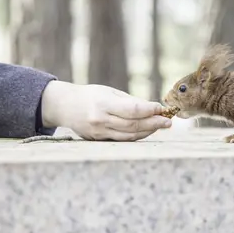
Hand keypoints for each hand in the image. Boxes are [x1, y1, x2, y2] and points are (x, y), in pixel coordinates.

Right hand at [40, 81, 171, 140]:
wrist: (64, 106)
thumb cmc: (90, 95)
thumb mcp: (109, 92)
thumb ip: (130, 102)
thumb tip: (153, 109)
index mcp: (103, 104)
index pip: (132, 110)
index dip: (149, 110)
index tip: (161, 108)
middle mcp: (100, 120)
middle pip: (133, 125)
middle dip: (153, 123)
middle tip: (168, 121)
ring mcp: (99, 132)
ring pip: (130, 135)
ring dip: (148, 131)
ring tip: (161, 126)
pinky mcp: (99, 140)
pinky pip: (123, 139)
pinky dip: (137, 135)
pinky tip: (147, 131)